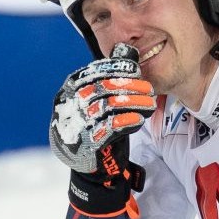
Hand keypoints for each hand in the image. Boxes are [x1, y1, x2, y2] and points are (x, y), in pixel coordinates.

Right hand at [49, 44, 156, 216]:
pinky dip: (127, 122)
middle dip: (129, 87)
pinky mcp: (86, 144)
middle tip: (149, 89)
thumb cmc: (98, 127)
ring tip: (149, 104)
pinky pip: (109, 129)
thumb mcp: (102, 99)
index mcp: (69, 90)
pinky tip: (140, 119)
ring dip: (133, 104)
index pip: (93, 73)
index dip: (116, 70)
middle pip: (102, 89)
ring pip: (108, 108)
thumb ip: (112, 76)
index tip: (136, 70)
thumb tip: (130, 50)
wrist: (92, 169)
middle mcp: (68, 105)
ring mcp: (75, 125)